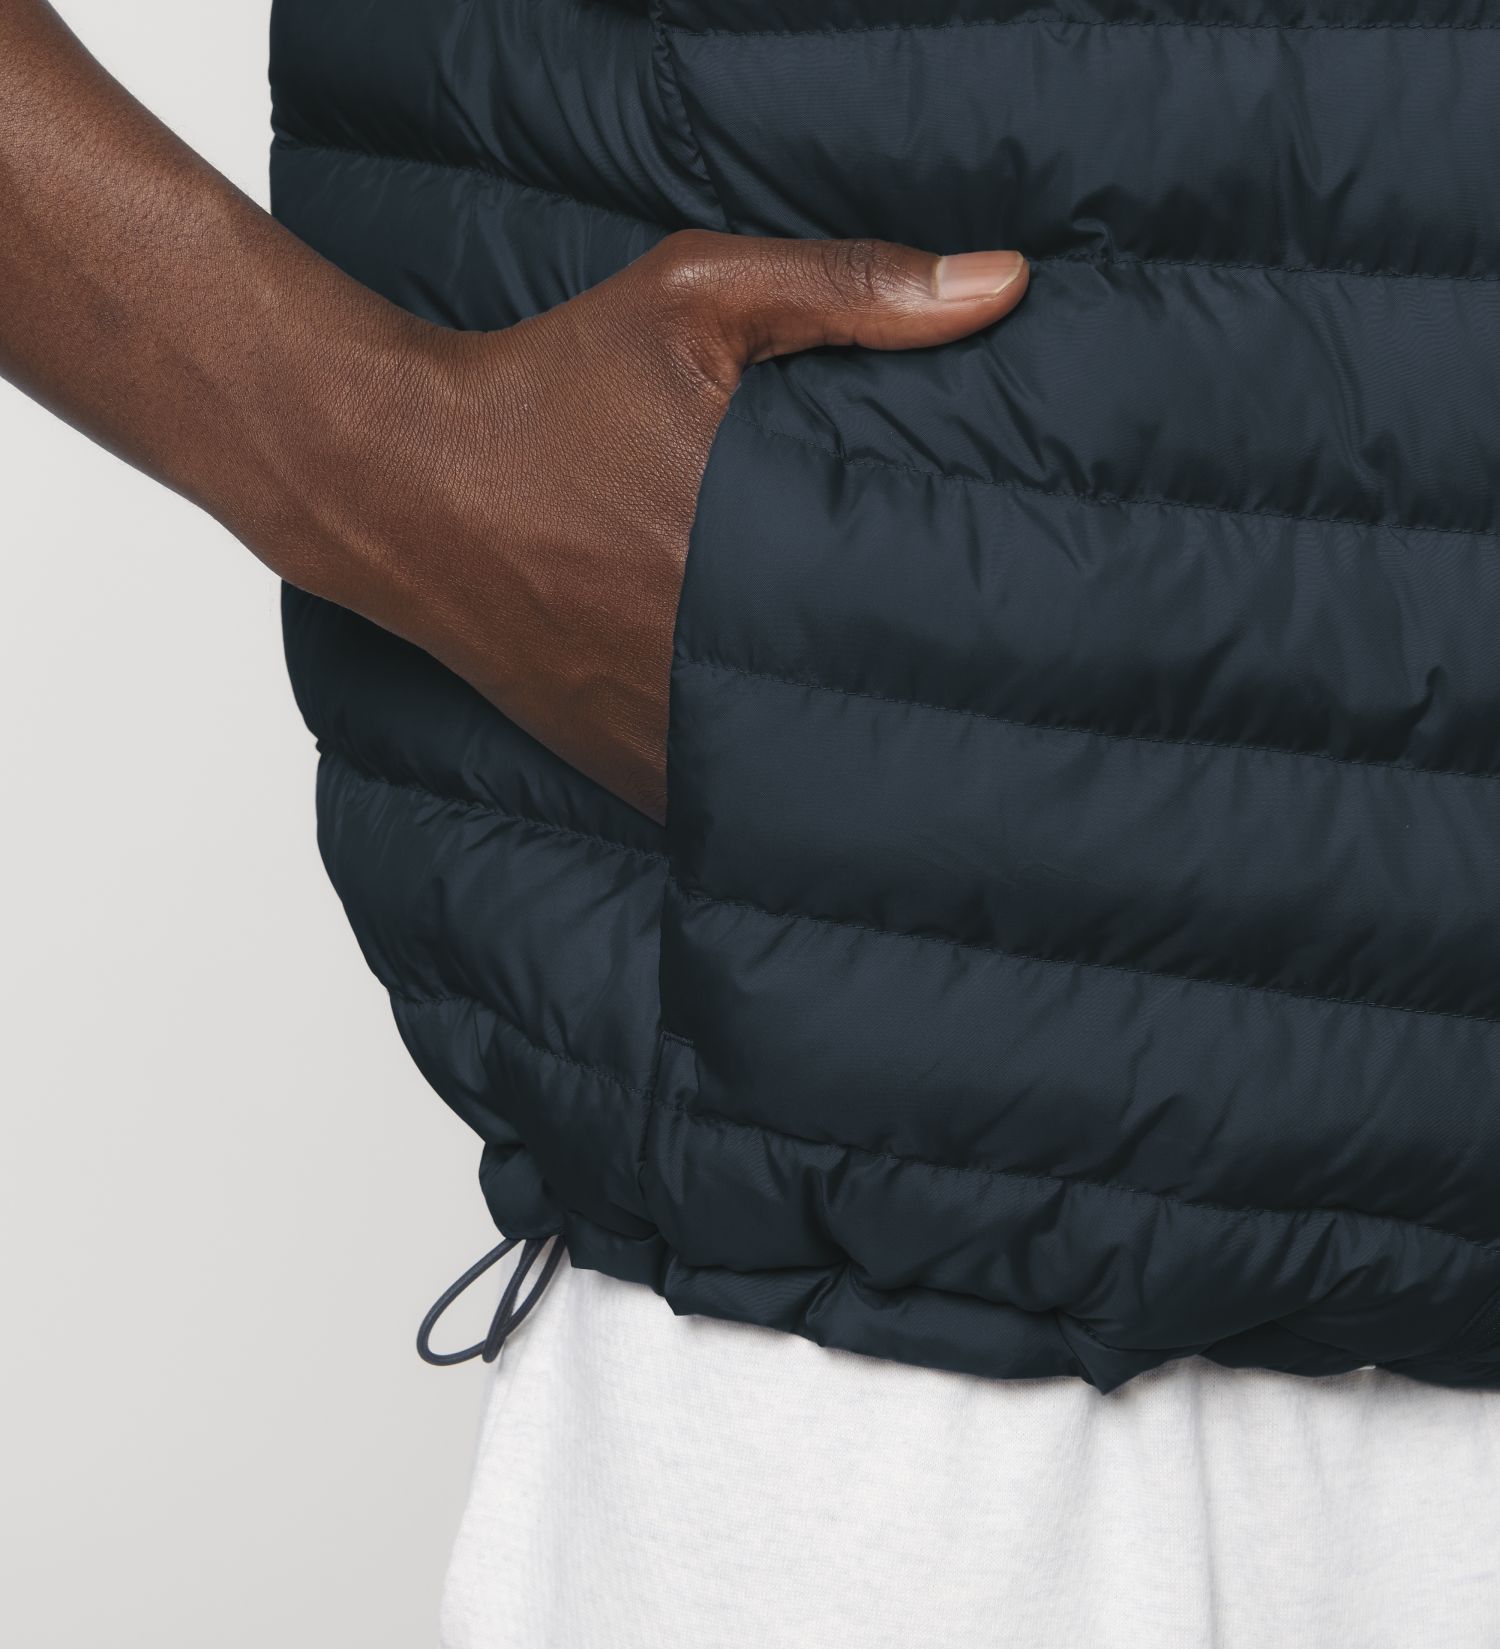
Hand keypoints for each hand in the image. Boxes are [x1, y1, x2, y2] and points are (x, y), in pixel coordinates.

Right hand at [0, 3, 1025, 821]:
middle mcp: (699, 665)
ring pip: (779, 793)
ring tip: (921, 792)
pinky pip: (704, 806)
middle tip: (1006, 755)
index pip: (901, 640)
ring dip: (838, 785)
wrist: (400, 478)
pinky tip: (800, 793)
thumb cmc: (545, 381)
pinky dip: (752, 803)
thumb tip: (1003, 285)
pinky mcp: (609, 760)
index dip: (982, 665)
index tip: (1042, 671)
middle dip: (924, 741)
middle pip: (848, 735)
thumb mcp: (693, 298)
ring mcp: (649, 732)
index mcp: (744, 560)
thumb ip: (852, 288)